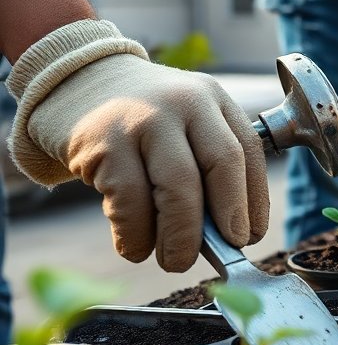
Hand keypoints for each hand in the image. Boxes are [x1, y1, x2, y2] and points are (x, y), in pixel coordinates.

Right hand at [8, 22, 268, 271]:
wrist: (77, 84)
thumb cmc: (144, 121)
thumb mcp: (185, 124)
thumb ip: (208, 166)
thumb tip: (226, 234)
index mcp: (213, 99)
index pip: (247, 152)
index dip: (254, 200)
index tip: (250, 235)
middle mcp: (184, 102)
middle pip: (219, 165)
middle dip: (226, 217)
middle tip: (224, 252)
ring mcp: (142, 119)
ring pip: (177, 187)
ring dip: (181, 236)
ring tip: (177, 260)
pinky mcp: (102, 142)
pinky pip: (129, 200)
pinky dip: (136, 234)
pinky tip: (136, 248)